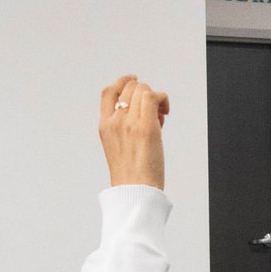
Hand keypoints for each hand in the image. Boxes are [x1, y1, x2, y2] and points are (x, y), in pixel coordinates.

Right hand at [99, 74, 167, 189]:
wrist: (135, 191)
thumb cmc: (132, 175)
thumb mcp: (119, 147)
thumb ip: (128, 127)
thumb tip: (153, 112)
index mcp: (105, 126)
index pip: (108, 92)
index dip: (123, 81)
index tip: (135, 80)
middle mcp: (115, 121)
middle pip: (129, 88)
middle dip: (144, 93)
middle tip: (154, 111)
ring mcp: (129, 123)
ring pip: (142, 90)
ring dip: (155, 97)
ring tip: (161, 115)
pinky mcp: (146, 127)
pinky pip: (153, 97)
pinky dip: (163, 99)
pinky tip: (165, 113)